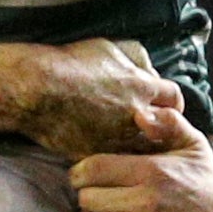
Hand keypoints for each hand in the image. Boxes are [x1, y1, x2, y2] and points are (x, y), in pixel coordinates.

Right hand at [0, 38, 192, 158]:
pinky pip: (112, 164)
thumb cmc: (70, 63)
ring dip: (136, 149)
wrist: (37, 88)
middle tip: (150, 132)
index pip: (174, 99)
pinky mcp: (96, 155)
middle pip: (164, 131)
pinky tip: (106, 157)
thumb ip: (135, 57)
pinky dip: (112, 161)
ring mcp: (116, 138)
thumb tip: (148, 68)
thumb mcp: (108, 47)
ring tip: (127, 147)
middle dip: (159, 132)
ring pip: (140, 152)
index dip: (169, 104)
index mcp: (142, 86)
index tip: (161, 108)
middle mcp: (136, 115)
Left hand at [68, 137, 212, 211]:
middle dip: (86, 192)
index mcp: (153, 171)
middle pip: (87, 196)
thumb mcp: (195, 146)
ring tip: (104, 206)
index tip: (81, 172)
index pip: (93, 169)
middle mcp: (146, 201)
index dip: (79, 170)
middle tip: (95, 190)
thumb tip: (140, 114)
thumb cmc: (208, 185)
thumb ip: (169, 123)